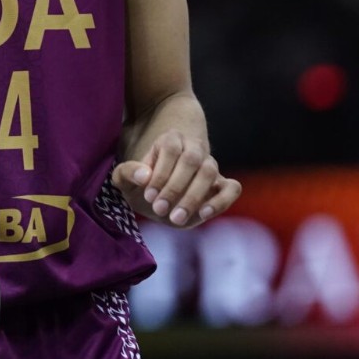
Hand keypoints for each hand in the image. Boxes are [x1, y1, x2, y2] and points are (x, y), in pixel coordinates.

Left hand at [111, 132, 240, 227]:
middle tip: (159, 210)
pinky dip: (221, 201)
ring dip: (193, 196)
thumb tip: (143, 176)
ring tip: (176, 218)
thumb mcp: (126, 178)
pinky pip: (233, 188)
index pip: (170, 150)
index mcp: (170, 140)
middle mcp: (194, 148)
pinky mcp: (222, 185)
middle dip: (175, 187)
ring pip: (210, 171)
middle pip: (192, 160)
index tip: (149, 196)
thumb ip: (126, 174)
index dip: (160, 173)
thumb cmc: (143, 183)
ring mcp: (210, 166)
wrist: (162, 191)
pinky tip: (203, 214)